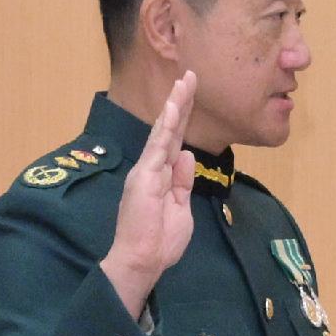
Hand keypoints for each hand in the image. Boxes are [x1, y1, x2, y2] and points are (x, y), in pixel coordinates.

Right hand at [99, 73, 199, 314]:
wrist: (143, 259)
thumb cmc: (160, 241)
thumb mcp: (180, 207)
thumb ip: (182, 181)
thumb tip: (186, 155)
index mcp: (161, 175)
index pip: (175, 141)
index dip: (184, 118)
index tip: (192, 95)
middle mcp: (152, 168)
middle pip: (169, 130)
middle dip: (181, 102)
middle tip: (190, 76)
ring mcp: (146, 170)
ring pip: (163, 132)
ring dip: (175, 106)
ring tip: (185, 82)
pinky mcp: (144, 176)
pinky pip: (157, 147)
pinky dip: (165, 126)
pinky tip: (173, 108)